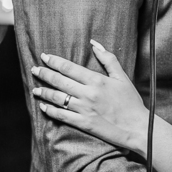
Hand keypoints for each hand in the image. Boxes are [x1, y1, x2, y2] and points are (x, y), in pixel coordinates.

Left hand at [32, 41, 149, 153]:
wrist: (137, 127)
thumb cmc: (131, 102)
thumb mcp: (122, 77)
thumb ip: (108, 59)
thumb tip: (94, 44)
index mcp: (96, 80)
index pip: (69, 67)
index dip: (54, 61)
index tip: (44, 57)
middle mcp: (87, 93)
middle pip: (59, 81)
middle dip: (44, 74)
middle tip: (34, 69)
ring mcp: (84, 109)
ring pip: (57, 98)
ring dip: (44, 92)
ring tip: (35, 88)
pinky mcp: (83, 123)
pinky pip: (61, 116)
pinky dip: (50, 110)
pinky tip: (43, 107)